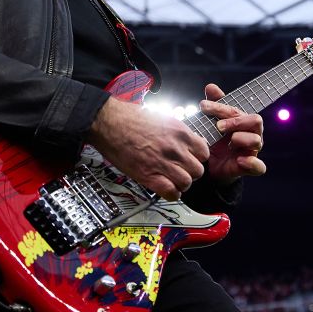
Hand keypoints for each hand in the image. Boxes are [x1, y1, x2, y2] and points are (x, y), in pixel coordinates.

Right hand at [87, 99, 207, 200]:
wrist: (108, 122)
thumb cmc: (129, 117)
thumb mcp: (162, 117)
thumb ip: (177, 132)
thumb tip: (186, 141)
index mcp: (180, 132)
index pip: (204, 152)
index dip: (197, 158)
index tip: (191, 158)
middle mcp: (175, 148)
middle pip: (198, 170)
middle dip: (190, 172)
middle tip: (181, 171)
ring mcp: (163, 163)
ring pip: (187, 183)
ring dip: (181, 183)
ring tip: (173, 180)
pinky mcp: (149, 176)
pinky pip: (171, 192)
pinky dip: (171, 194)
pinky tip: (166, 189)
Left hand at [200, 83, 265, 183]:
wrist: (213, 166)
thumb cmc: (217, 141)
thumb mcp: (212, 123)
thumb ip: (215, 106)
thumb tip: (211, 86)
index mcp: (244, 122)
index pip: (239, 110)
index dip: (222, 108)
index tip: (203, 107)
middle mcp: (252, 134)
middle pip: (255, 121)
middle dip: (236, 121)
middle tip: (218, 126)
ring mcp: (252, 151)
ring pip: (257, 141)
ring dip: (241, 139)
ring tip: (229, 143)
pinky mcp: (250, 167)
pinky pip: (259, 167)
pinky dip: (252, 163)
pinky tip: (240, 160)